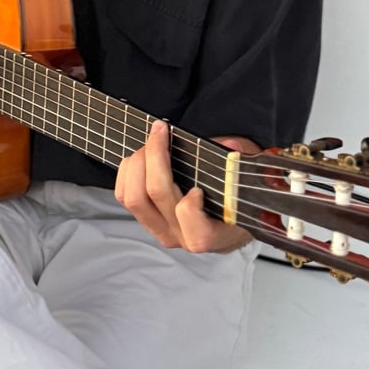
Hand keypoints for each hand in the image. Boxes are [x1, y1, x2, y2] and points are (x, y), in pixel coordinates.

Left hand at [115, 121, 259, 252]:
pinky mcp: (146, 221)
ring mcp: (161, 229)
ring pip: (133, 199)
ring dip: (137, 163)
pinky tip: (139, 157)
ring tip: (149, 144)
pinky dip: (126, 172)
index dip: (191, 208)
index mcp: (213, 235)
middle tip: (160, 133)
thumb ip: (238, 164)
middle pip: (155, 196)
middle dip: (154, 156)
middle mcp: (182, 236)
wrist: (227, 223)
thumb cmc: (235, 200)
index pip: (196, 232)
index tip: (198, 188)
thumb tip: (230, 146)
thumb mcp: (245, 181)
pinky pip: (124, 198)